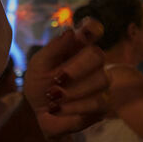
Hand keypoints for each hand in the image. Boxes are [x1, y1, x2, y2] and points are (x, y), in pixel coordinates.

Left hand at [23, 18, 108, 136]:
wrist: (38, 112)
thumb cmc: (40, 84)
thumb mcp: (39, 66)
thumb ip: (54, 49)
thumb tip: (70, 32)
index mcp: (76, 46)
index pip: (92, 30)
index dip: (92, 28)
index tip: (84, 31)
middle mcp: (93, 61)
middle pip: (98, 55)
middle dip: (77, 68)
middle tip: (58, 79)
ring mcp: (100, 82)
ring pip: (101, 79)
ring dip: (74, 91)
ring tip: (53, 98)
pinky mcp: (104, 104)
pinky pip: (98, 102)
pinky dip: (75, 106)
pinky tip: (58, 109)